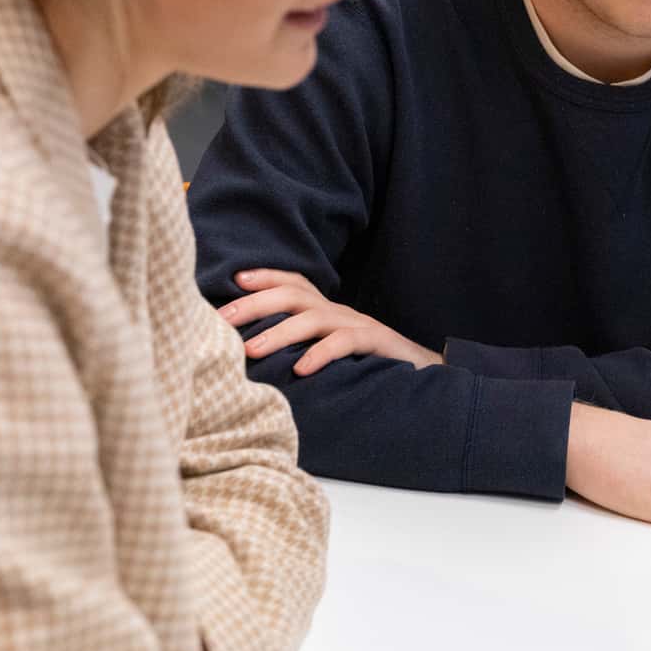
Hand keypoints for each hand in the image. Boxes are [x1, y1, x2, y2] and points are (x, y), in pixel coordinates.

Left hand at [218, 268, 439, 375]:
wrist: (427, 374)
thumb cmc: (372, 366)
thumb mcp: (332, 352)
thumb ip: (303, 346)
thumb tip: (255, 354)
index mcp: (328, 311)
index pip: (295, 283)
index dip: (265, 277)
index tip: (234, 281)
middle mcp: (340, 312)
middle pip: (295, 295)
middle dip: (256, 304)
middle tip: (223, 320)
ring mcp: (359, 324)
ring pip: (314, 318)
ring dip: (278, 332)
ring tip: (251, 350)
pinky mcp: (377, 342)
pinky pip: (346, 341)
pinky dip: (321, 353)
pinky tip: (301, 368)